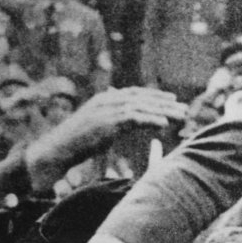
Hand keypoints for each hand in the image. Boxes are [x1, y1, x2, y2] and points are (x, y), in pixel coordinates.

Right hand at [24, 87, 187, 190]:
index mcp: (105, 98)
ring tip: (180, 117)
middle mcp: (107, 100)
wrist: (57, 149)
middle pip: (143, 98)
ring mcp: (107, 110)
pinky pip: (135, 118)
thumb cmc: (75, 141)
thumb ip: (111, 117)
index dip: (155, 95)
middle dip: (165, 103)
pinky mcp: (108, 122)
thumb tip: (126, 118)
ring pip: (143, 107)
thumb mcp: (95, 124)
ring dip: (164, 111)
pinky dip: (151, 119)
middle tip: (184, 108)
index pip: (136, 93)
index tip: (172, 99)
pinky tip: (164, 124)